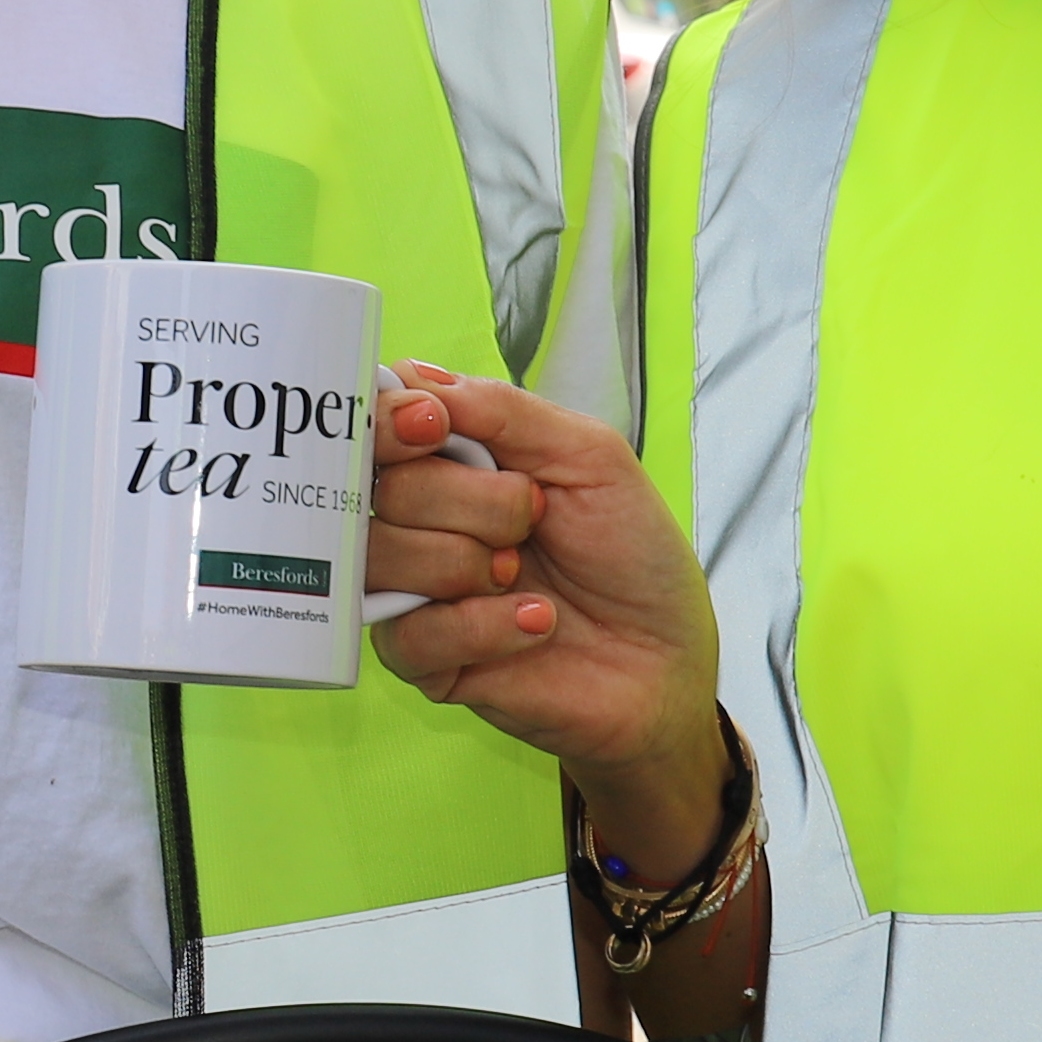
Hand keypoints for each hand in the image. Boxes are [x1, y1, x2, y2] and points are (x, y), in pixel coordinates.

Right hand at [366, 365, 728, 869]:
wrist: (666, 660)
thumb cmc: (633, 554)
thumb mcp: (590, 458)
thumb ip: (504, 412)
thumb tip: (415, 381)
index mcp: (452, 459)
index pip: (375, 422)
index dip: (388, 421)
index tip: (433, 427)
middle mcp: (421, 519)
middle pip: (381, 487)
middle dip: (470, 502)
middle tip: (531, 520)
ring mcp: (415, 590)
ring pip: (381, 556)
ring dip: (469, 563)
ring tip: (525, 577)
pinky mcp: (424, 659)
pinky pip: (411, 633)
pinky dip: (485, 624)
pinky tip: (536, 622)